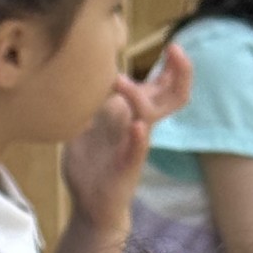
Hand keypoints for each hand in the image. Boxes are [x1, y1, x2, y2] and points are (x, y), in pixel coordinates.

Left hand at [62, 44, 193, 228]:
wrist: (89, 205)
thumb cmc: (89, 165)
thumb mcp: (84, 125)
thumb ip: (85, 102)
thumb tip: (73, 74)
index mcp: (132, 114)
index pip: (159, 86)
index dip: (168, 67)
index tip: (169, 46)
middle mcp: (139, 125)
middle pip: (171, 96)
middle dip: (179, 73)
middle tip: (175, 49)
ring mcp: (135, 145)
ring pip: (152, 116)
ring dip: (139, 97)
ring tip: (121, 83)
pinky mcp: (128, 167)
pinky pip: (138, 150)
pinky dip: (138, 138)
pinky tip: (137, 127)